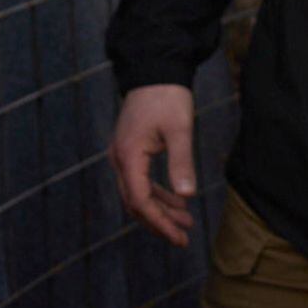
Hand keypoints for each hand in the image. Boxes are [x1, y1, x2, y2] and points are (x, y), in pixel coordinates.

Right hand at [109, 84, 198, 245]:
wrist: (154, 69)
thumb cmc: (167, 96)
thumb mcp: (179, 129)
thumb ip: (181, 162)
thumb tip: (186, 195)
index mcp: (129, 156)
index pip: (140, 200)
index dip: (159, 222)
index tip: (179, 237)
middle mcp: (120, 159)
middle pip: (135, 203)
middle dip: (159, 222)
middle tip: (183, 238)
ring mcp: (123, 155)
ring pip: (137, 194)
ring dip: (160, 210)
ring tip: (186, 223)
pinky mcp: (130, 151)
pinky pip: (140, 181)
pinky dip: (158, 194)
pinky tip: (177, 200)